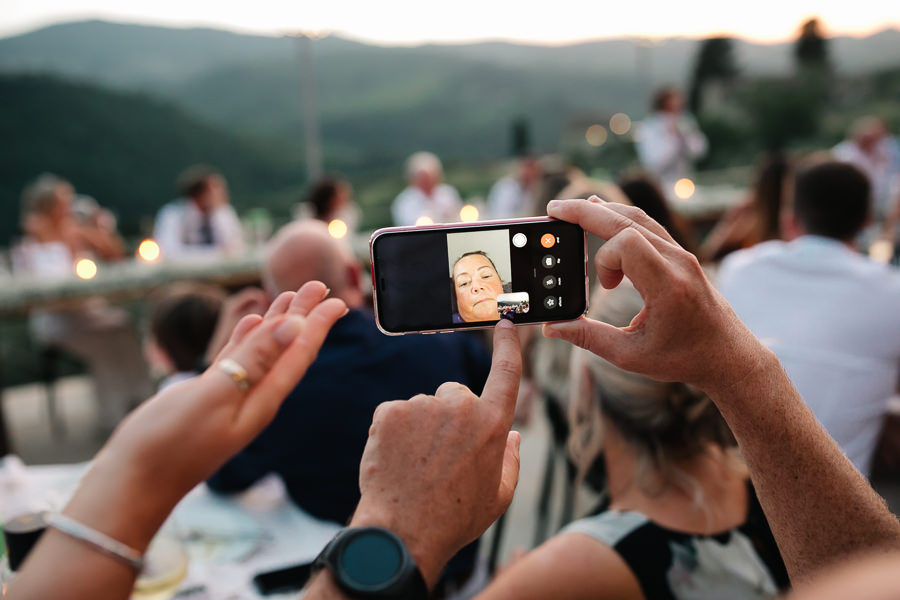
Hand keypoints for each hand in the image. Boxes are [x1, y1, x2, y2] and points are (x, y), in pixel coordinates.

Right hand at [66, 281, 346, 550]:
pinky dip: (247, 339)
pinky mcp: (208, 397)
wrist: (132, 485)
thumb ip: (255, 360)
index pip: (298, 355)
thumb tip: (295, 327)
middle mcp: (253, 398)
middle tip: (317, 284)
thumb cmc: (169, 445)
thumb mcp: (215, 396)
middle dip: (302, 316)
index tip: (338, 299)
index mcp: (262, 399)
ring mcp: (231, 397)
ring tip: (288, 295)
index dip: (318, 326)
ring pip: (262, 352)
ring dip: (277, 323)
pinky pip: (237, 361)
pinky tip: (252, 322)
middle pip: (286, 349)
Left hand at [349, 321, 522, 587]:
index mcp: (492, 424)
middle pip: (454, 394)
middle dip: (448, 417)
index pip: (506, 372)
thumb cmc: (454, 519)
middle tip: (439, 457)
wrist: (402, 534)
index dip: (507, 345)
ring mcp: (423, 406)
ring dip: (419, 428)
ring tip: (415, 467)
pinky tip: (395, 460)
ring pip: (422, 407)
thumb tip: (512, 436)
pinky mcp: (390, 411)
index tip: (504, 324)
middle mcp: (460, 406)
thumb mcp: (498, 496)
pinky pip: (394, 413)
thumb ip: (510, 460)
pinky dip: (392, 432)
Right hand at [542, 197, 765, 392]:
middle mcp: (678, 262)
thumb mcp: (631, 355)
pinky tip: (605, 216)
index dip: (603, 258)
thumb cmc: (684, 358)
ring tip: (575, 210)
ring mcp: (682, 255)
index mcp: (668, 286)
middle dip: (587, 212)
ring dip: (604, 212)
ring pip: (638, 218)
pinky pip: (648, 227)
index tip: (606, 286)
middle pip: (627, 219)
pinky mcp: (681, 256)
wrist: (729, 356)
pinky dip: (622, 220)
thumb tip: (551, 328)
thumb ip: (588, 338)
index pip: (627, 243)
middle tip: (554, 209)